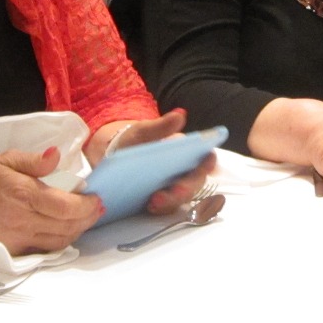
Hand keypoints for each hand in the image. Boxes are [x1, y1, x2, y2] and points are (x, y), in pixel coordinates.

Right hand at [0, 148, 101, 254]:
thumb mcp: (5, 160)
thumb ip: (34, 160)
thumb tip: (56, 155)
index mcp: (25, 195)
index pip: (66, 207)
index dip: (87, 206)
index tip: (97, 198)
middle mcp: (24, 220)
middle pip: (68, 226)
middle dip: (89, 218)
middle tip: (97, 208)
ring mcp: (19, 239)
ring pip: (60, 241)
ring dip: (78, 231)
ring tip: (86, 218)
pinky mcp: (14, 251)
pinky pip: (46, 250)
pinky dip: (62, 242)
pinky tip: (67, 231)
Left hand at [94, 109, 216, 214]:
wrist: (112, 158)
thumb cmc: (134, 142)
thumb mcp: (142, 132)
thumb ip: (160, 126)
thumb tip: (180, 114)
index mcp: (185, 153)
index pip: (205, 159)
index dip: (210, 162)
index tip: (208, 163)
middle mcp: (184, 173)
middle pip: (195, 183)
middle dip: (187, 187)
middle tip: (176, 190)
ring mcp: (173, 189)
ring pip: (182, 198)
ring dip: (172, 201)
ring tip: (154, 201)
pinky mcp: (161, 203)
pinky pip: (166, 209)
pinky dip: (161, 209)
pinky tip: (149, 206)